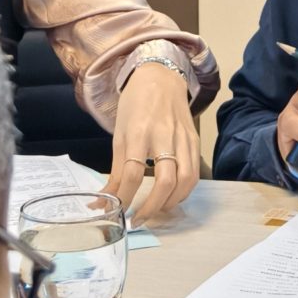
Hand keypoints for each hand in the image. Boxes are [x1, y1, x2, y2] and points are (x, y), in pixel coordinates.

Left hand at [102, 62, 197, 224]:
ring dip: (171, 202)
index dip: (123, 198)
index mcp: (139, 132)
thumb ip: (116, 169)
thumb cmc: (136, 104)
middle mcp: (164, 135)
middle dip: (152, 207)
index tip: (114, 212)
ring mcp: (184, 138)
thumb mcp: (119, 134)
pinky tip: (172, 197)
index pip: (132, 173)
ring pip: (186, 179)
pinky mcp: (195, 140)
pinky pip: (194, 171)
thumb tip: (102, 201)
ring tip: (157, 211)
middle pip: (165, 179)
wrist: (162, 78)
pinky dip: (184, 190)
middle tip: (138, 220)